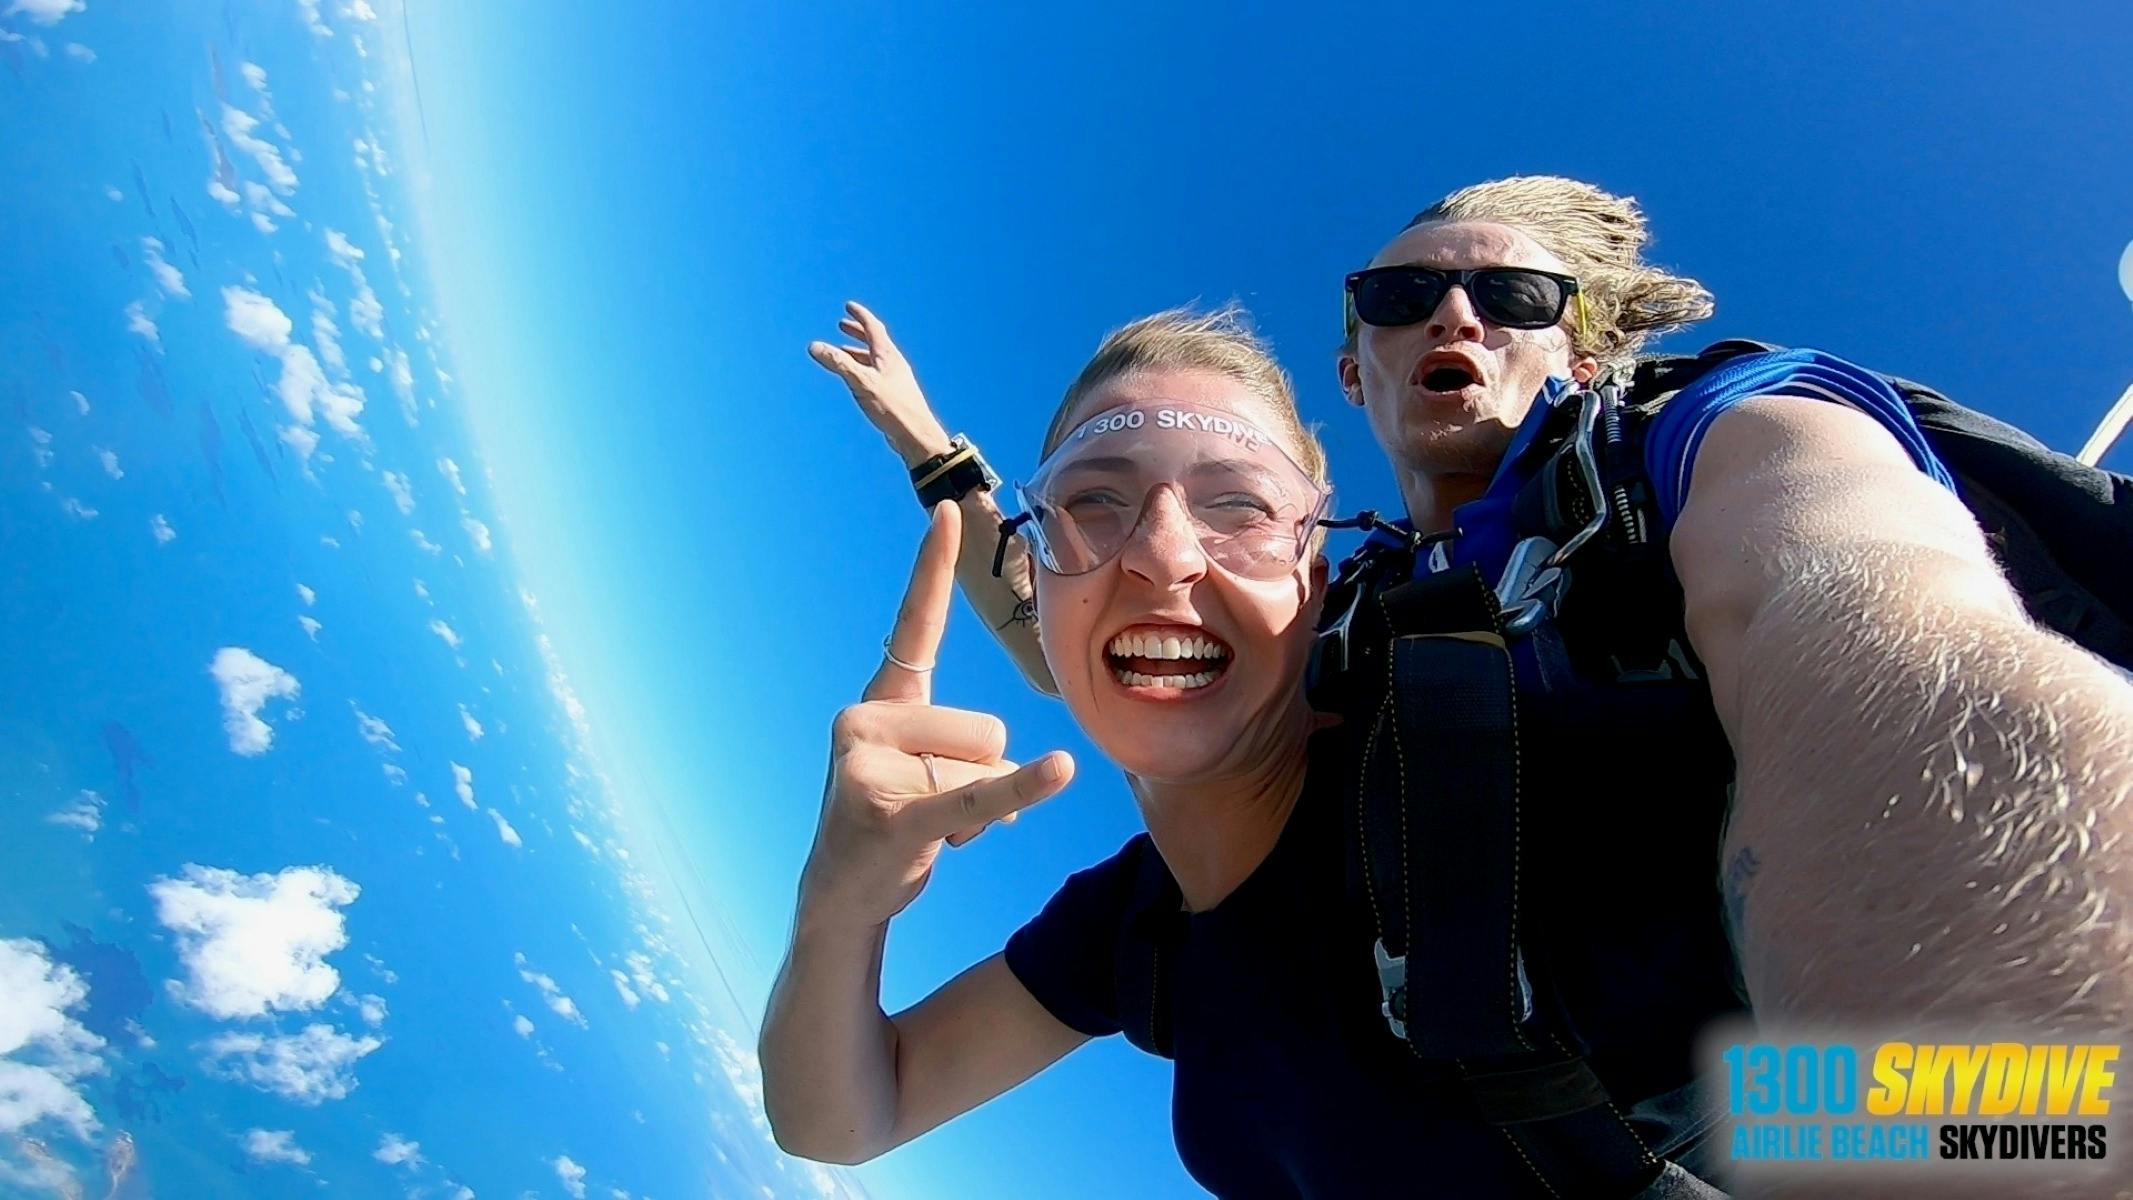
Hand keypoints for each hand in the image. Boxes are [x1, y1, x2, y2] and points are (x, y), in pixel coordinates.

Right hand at [800, 503, 1075, 928]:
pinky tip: (1060, 771)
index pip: (915, 622)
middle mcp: (865, 718)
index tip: (949, 510)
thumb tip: (1038, 770)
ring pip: (985, 764)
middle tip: (934, 811)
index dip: (932, 568)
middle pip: (987, 727)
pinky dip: (1021, 789)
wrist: (844, 894)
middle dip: (982, 777)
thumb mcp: (934, 772)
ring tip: (928, 831)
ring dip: (977, 812)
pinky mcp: (890, 811)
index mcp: (882, 699)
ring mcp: (869, 763)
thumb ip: (973, 751)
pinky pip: (977, 792)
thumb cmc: (899, 823)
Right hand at [808, 301, 954, 468]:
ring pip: (873, 359)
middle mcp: (893, 363)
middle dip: (857, 332)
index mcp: (888, 355)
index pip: (873, 327)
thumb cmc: (892, 407)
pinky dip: (862, 369)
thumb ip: (838, 363)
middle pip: (874, 341)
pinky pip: (875, 374)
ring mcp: (895, 378)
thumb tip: (815, 346)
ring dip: (857, 352)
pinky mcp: (894, 394)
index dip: (860, 316)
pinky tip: (857, 379)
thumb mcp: (861, 382)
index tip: (849, 306)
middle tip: (842, 324)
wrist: (915, 434)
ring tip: (843, 351)